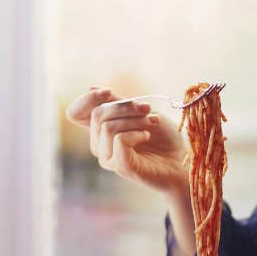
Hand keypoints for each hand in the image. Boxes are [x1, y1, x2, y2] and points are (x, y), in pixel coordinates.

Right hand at [65, 88, 187, 195]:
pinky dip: (136, 133)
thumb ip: (116, 103)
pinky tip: (147, 136)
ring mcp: (108, 158)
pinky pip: (119, 140)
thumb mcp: (138, 112)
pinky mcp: (120, 167)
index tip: (108, 92)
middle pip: (97, 114)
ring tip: (152, 123)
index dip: (87, 100)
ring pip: (108, 127)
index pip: (74, 113)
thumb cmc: (163, 137)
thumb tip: (91, 88)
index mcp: (99, 130)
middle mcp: (99, 145)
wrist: (182, 160)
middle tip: (148, 109)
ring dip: (135, 120)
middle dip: (125, 107)